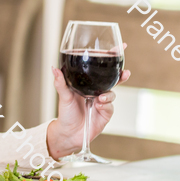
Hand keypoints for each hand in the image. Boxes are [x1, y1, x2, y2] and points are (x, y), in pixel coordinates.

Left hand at [47, 44, 131, 159]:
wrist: (69, 134)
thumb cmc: (66, 114)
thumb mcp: (63, 96)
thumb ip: (60, 83)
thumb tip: (54, 68)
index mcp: (87, 83)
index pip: (100, 68)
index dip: (110, 58)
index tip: (120, 47)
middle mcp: (97, 90)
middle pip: (112, 79)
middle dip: (121, 73)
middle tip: (125, 72)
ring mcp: (103, 101)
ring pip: (112, 91)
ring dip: (110, 92)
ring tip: (101, 97)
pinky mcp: (106, 113)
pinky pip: (109, 105)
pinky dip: (106, 103)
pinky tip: (99, 105)